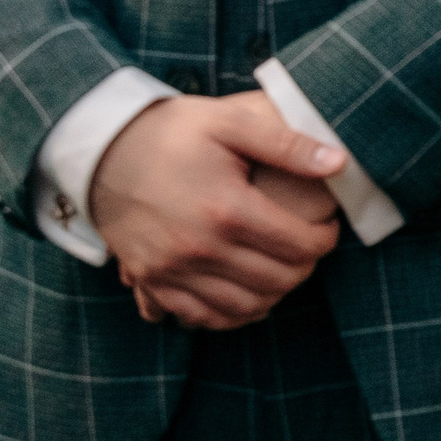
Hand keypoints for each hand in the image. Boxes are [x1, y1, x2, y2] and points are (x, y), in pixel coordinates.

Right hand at [91, 93, 344, 330]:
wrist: (101, 148)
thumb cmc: (170, 131)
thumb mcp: (230, 123)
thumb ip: (288, 145)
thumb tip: (339, 163)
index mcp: (228, 209)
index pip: (300, 245)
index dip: (325, 239)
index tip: (327, 227)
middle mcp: (201, 248)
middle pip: (278, 280)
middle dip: (305, 266)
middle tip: (307, 247)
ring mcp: (173, 270)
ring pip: (245, 306)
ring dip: (274, 294)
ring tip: (282, 269)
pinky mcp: (152, 280)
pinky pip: (202, 316)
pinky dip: (232, 313)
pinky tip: (247, 296)